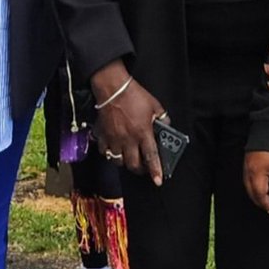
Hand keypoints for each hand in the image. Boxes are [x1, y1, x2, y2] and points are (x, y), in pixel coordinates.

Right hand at [90, 63, 165, 185]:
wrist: (112, 87)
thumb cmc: (134, 95)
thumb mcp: (154, 104)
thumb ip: (162, 117)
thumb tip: (166, 125)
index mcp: (143, 133)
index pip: (151, 157)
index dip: (155, 171)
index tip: (158, 181)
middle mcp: (128, 139)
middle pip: (133, 164)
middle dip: (139, 169)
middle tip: (143, 167)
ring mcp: (114, 138)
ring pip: (118, 160)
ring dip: (124, 162)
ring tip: (128, 158)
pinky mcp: (102, 134)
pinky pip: (104, 151)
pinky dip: (108, 153)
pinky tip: (112, 148)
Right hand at [244, 150, 268, 218]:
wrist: (267, 130)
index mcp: (256, 176)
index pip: (260, 197)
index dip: (268, 206)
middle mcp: (248, 174)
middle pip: (253, 195)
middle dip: (264, 204)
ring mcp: (246, 169)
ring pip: (251, 190)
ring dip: (261, 197)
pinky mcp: (247, 165)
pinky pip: (250, 182)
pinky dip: (258, 189)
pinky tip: (267, 189)